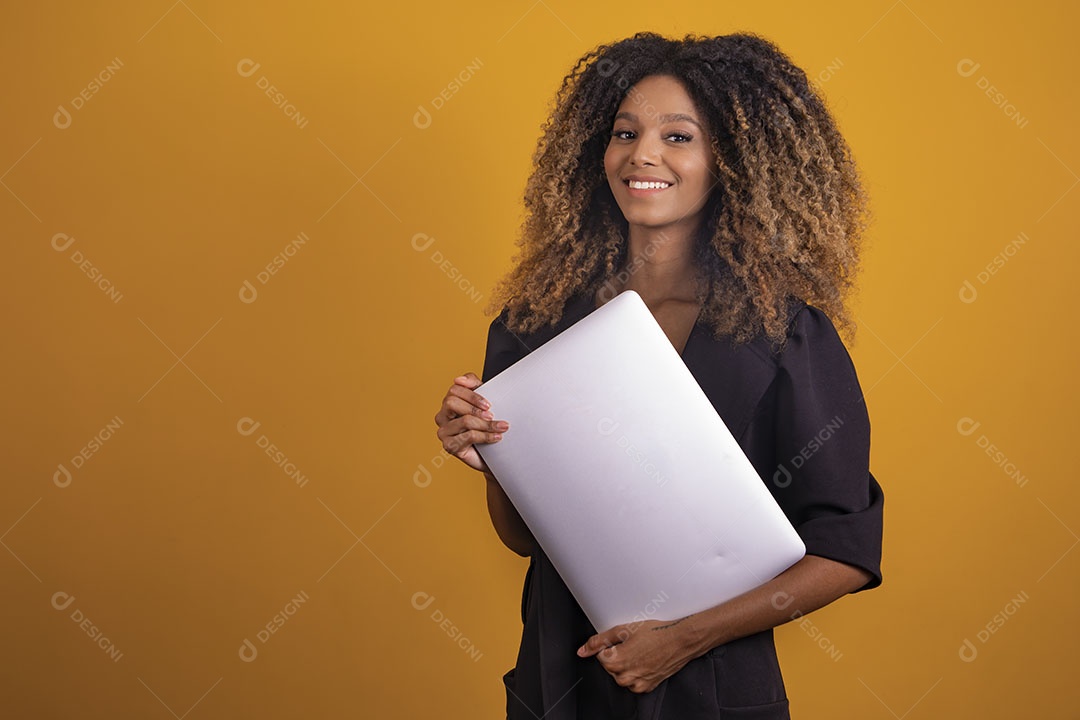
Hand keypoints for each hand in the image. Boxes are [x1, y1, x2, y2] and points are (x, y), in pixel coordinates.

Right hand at [434, 372, 509, 472]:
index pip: (454, 390)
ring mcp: (444, 432)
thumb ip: (473, 385)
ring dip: (486, 424)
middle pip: (452, 402)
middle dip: (475, 408)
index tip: (489, 404)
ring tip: (501, 427)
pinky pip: (468, 436)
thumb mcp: (483, 401)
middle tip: (492, 415)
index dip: (472, 395)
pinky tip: (496, 437)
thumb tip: (458, 379)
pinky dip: (485, 436)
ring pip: (464, 421)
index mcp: (449, 402)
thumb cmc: (486, 425)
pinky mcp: (449, 446)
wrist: (492, 453)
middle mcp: (442, 416)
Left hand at [576, 618, 698, 693]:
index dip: (610, 645)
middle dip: (617, 655)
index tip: (623, 640)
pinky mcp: (646, 687)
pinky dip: (636, 672)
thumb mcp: (623, 629)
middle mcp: (625, 677)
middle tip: (633, 644)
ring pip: (621, 675)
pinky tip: (645, 660)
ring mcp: (636, 683)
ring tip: (640, 651)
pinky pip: (633, 682)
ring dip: (626, 664)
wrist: (679, 640)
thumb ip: (599, 640)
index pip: (600, 655)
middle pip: (610, 666)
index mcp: (615, 662)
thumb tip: (582, 651)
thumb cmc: (655, 633)